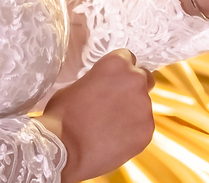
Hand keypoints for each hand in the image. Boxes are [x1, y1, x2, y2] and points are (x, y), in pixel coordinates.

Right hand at [36, 49, 154, 182]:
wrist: (64, 150)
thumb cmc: (62, 116)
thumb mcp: (75, 85)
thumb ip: (97, 80)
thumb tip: (102, 88)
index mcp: (116, 63)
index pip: (128, 57)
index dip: (120, 71)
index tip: (113, 80)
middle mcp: (135, 80)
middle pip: (144, 78)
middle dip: (134, 87)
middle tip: (117, 102)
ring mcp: (144, 106)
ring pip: (143, 105)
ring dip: (131, 112)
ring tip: (109, 126)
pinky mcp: (147, 131)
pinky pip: (142, 127)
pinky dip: (132, 132)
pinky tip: (113, 139)